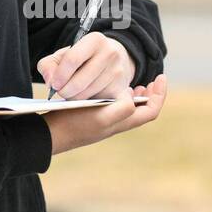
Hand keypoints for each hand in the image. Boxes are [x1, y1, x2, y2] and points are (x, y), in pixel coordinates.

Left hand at [37, 32, 135, 99]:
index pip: (72, 59)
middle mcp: (110, 53)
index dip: (60, 75)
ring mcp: (117, 71)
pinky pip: (98, 102)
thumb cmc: (84, 58)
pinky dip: (89, 103)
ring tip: (73, 93)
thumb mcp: (64, 55)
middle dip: (65, 91)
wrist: (114, 59)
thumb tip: (50, 81)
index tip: (54, 84)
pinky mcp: (121, 88)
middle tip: (61, 92)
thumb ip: (49, 65)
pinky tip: (86, 96)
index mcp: (94, 40)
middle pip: (80, 81)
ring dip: (76, 98)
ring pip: (88, 93)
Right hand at [42, 74, 166, 155]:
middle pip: (143, 111)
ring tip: (136, 86)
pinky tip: (110, 88)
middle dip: (150, 96)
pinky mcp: (94, 118)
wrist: (51, 134)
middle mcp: (117, 124)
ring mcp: (106, 122)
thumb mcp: (101, 116)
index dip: (159, 95)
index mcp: (122, 123)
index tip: (160, 77)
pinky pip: (115, 107)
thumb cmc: (75, 124)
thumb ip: (122, 108)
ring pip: (130, 110)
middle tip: (151, 82)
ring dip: (135, 96)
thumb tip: (131, 96)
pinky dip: (119, 96)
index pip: (151, 111)